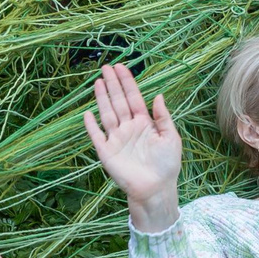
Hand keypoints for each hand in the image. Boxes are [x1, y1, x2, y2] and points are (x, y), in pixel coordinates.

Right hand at [82, 62, 182, 226]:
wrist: (156, 189)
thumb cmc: (166, 165)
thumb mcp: (171, 138)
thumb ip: (163, 117)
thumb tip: (158, 95)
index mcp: (144, 123)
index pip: (133, 98)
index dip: (127, 83)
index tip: (121, 67)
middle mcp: (128, 128)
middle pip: (118, 102)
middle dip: (112, 85)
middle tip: (106, 67)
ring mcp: (116, 139)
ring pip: (107, 114)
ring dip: (102, 99)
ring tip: (97, 82)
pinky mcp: (107, 152)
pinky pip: (97, 136)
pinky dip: (91, 126)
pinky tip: (87, 113)